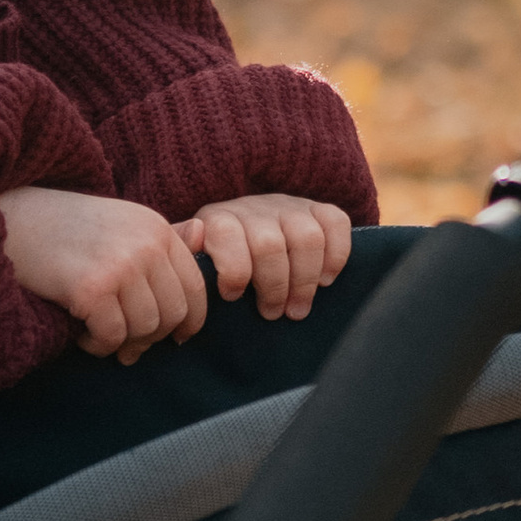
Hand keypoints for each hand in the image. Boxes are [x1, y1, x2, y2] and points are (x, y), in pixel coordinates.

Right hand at [0, 185, 208, 363]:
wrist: (7, 219)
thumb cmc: (60, 226)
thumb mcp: (118, 223)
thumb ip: (160, 237)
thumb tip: (204, 239)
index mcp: (156, 227)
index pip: (195, 287)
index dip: (189, 321)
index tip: (175, 338)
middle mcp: (146, 244)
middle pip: (172, 314)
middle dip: (150, 336)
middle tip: (126, 344)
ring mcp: (121, 265)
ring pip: (145, 329)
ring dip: (121, 341)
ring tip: (96, 332)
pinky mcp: (92, 288)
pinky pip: (113, 336)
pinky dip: (97, 344)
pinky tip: (80, 332)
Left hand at [177, 193, 352, 320]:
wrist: (244, 228)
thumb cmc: (215, 261)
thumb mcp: (191, 260)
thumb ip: (185, 257)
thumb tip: (193, 244)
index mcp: (217, 219)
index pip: (226, 234)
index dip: (233, 270)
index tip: (233, 296)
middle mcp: (254, 207)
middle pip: (270, 245)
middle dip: (274, 287)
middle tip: (273, 314)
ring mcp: (288, 206)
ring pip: (307, 238)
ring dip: (305, 281)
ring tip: (297, 309)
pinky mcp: (318, 208)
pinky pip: (335, 223)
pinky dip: (335, 256)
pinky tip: (324, 281)